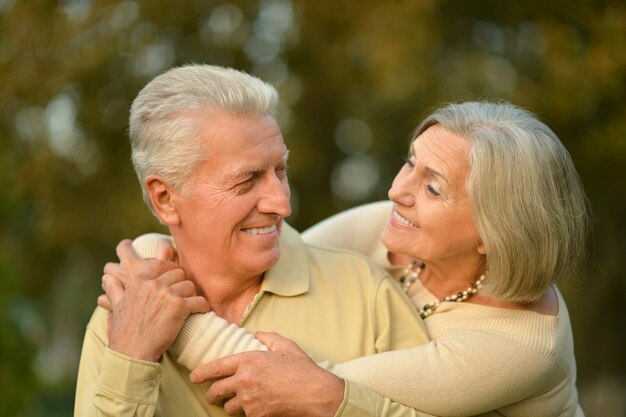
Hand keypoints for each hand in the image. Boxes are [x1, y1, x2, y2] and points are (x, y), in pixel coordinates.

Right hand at [101, 240, 209, 361]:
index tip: (173, 281)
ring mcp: (167, 295)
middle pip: (179, 273)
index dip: (170, 271)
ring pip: (190, 286)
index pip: (161, 265)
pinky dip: (202, 307)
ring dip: (192, 295)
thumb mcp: (116, 307)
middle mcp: (153, 284)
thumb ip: (114, 290)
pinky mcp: (179, 307)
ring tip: (191, 305)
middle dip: (182, 283)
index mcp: (138, 282)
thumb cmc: (123, 333)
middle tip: (183, 295)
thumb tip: (107, 278)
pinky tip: (201, 311)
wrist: (131, 353)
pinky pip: (199, 301)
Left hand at [190, 338, 344, 416]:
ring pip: (228, 407)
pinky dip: (248, 413)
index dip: (201, 373)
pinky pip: (245, 416)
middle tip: (212, 395)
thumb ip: (269, 337)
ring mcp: (249, 401)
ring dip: (231, 405)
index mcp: (249, 361)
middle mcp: (244, 381)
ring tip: (239, 402)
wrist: (315, 393)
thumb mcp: (286, 346)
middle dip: (212, 394)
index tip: (194, 377)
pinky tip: (257, 407)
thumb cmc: (302, 369)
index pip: (216, 368)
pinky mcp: (256, 416)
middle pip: (216, 392)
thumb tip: (258, 334)